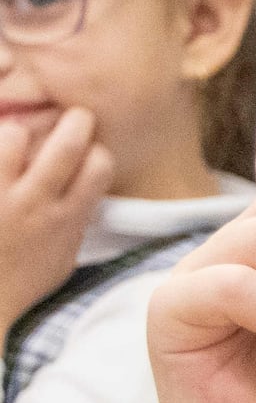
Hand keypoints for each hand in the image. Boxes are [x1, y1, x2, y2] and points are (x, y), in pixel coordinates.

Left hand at [0, 105, 113, 321]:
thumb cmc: (20, 285)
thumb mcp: (63, 259)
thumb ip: (75, 222)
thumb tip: (85, 193)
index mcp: (64, 219)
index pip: (99, 164)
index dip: (97, 152)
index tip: (90, 152)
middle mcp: (33, 204)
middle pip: (66, 141)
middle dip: (74, 120)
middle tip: (70, 118)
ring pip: (12, 135)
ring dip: (16, 132)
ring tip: (14, 139)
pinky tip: (1, 158)